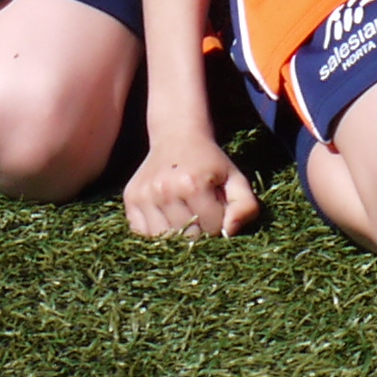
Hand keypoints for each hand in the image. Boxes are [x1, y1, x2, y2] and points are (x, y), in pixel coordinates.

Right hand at [123, 134, 263, 238]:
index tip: (217, 207)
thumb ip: (245, 206)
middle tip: (201, 212)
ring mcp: (144, 195)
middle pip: (188, 237)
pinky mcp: (131, 199)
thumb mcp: (235, 178)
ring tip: (185, 214)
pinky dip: (157, 234)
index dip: (219, 223)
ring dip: (178, 235)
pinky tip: (167, 217)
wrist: (177, 135)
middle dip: (200, 231)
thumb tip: (229, 232)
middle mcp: (164, 190)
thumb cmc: (209, 162)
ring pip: (166, 240)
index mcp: (192, 184)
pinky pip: (144, 235)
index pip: (212, 228)